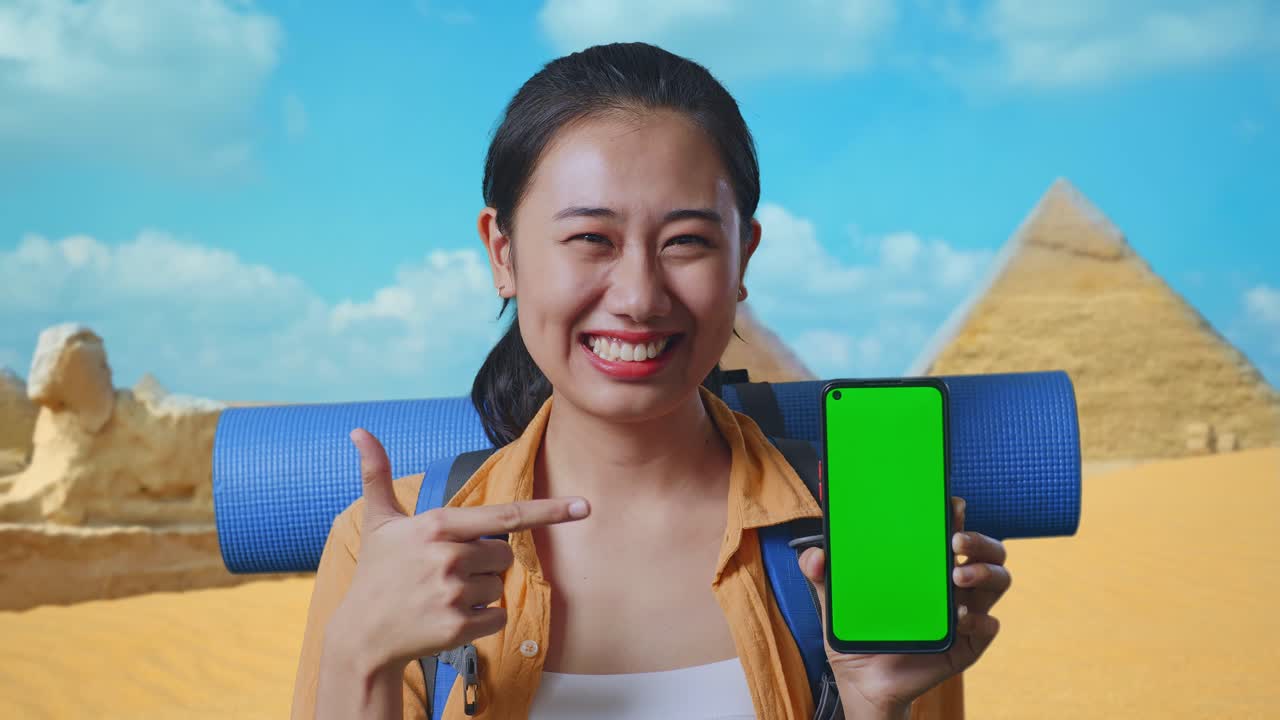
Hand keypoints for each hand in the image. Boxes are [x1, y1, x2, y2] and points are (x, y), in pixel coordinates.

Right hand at [331, 428, 591, 670]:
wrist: (362, 637)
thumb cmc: (376, 574)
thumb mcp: (378, 523)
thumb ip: (377, 475)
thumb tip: (360, 431)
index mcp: (436, 526)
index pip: (505, 516)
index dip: (548, 511)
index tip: (584, 506)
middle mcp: (447, 557)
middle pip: (505, 555)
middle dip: (486, 563)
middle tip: (448, 573)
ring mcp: (452, 594)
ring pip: (500, 587)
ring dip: (480, 593)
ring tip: (442, 597)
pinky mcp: (458, 627)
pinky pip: (497, 618)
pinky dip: (482, 620)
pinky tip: (448, 618)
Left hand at [797, 496, 1009, 716]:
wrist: (862, 680)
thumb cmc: (857, 631)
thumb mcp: (834, 600)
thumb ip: (822, 574)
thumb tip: (815, 556)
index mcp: (927, 563)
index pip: (952, 529)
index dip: (958, 514)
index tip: (952, 503)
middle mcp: (952, 582)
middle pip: (988, 550)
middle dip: (980, 540)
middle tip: (956, 541)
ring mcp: (965, 611)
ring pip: (998, 580)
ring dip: (985, 572)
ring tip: (957, 578)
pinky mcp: (968, 644)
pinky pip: (989, 626)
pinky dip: (979, 620)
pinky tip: (959, 619)